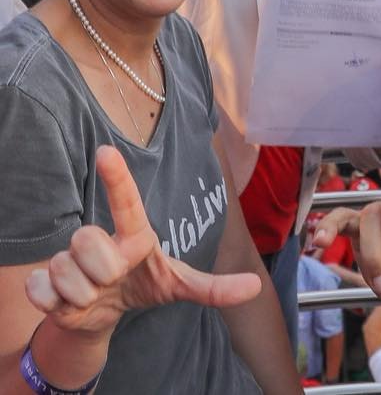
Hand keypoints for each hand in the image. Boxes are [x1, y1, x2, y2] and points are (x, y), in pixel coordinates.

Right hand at [25, 146, 260, 335]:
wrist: (102, 313)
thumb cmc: (145, 284)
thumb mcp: (180, 285)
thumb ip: (215, 287)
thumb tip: (256, 285)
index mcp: (135, 234)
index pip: (127, 202)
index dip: (117, 177)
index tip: (107, 150)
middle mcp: (100, 237)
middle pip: (90, 241)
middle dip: (102, 270)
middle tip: (113, 279)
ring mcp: (69, 257)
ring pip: (67, 269)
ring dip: (81, 291)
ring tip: (93, 291)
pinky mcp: (43, 281)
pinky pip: (41, 288)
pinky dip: (53, 301)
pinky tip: (65, 299)